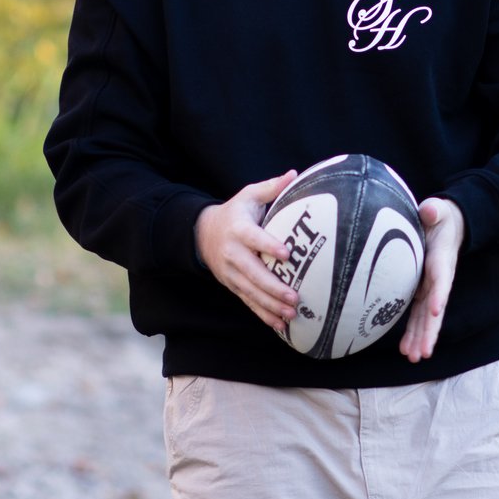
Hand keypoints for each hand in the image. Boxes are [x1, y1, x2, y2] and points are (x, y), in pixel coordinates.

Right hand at [196, 171, 301, 334]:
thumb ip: (271, 187)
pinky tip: (280, 325)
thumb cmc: (235, 212)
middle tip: (294, 296)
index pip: (254, 239)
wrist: (203, 234)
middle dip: (273, 288)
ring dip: (271, 306)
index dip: (269, 246)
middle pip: (253, 273)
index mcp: (239, 230)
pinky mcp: (233, 286)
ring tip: (291, 315)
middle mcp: (234, 254)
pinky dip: (263, 315)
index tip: (287, 254)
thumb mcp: (249, 196)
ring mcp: (232, 273)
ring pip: (251, 292)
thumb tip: (294, 174)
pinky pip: (248, 302)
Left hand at [399, 197, 465, 361]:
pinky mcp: (421, 292)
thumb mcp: (439, 209)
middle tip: (423, 353)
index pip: (441, 280)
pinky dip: (413, 333)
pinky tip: (406, 350)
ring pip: (426, 318)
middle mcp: (438, 279)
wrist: (446, 226)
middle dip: (429, 332)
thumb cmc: (440, 216)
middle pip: (435, 309)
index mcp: (441, 260)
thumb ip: (435, 210)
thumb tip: (429, 209)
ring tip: (413, 358)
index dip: (439, 294)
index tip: (436, 310)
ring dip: (420, 338)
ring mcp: (430, 288)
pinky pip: (417, 315)